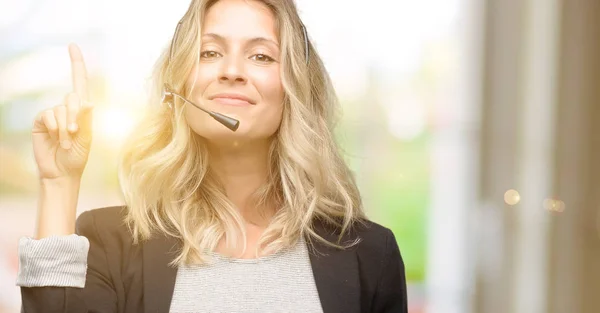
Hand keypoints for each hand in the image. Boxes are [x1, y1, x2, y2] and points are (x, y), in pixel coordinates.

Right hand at [32, 43, 93, 179]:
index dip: (77, 64)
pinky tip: (54, 138)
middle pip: (72, 97)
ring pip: (60, 110)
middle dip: (75, 117)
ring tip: (66, 143)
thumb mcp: (86, 139)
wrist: (61, 172)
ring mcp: (53, 114)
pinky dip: (53, 127)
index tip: (73, 45)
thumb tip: (89, 102)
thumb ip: (86, 120)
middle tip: (74, 135)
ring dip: (64, 128)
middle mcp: (67, 108)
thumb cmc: (78, 157)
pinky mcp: (40, 121)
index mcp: (82, 110)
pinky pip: (47, 115)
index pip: (80, 82)